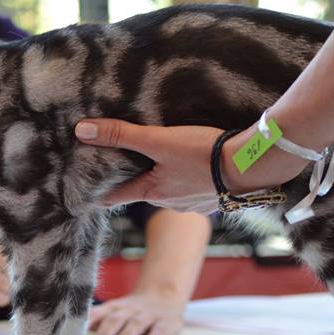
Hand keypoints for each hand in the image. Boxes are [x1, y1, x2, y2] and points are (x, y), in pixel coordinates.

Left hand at [74, 120, 307, 210]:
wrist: (252, 166)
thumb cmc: (203, 154)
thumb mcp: (158, 141)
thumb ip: (121, 135)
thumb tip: (81, 131)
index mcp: (152, 192)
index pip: (115, 197)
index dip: (99, 194)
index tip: (86, 195)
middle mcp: (170, 203)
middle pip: (143, 192)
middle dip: (133, 181)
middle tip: (122, 168)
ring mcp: (195, 203)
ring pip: (170, 191)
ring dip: (163, 180)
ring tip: (161, 163)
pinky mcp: (217, 197)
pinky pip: (194, 189)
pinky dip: (188, 179)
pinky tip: (194, 167)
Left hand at [87, 290, 184, 334]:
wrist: (164, 294)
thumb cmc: (133, 310)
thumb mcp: (115, 310)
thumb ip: (98, 320)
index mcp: (115, 307)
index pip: (99, 314)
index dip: (88, 325)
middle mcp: (131, 309)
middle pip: (115, 320)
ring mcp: (149, 315)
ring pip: (135, 324)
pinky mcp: (167, 322)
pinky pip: (160, 330)